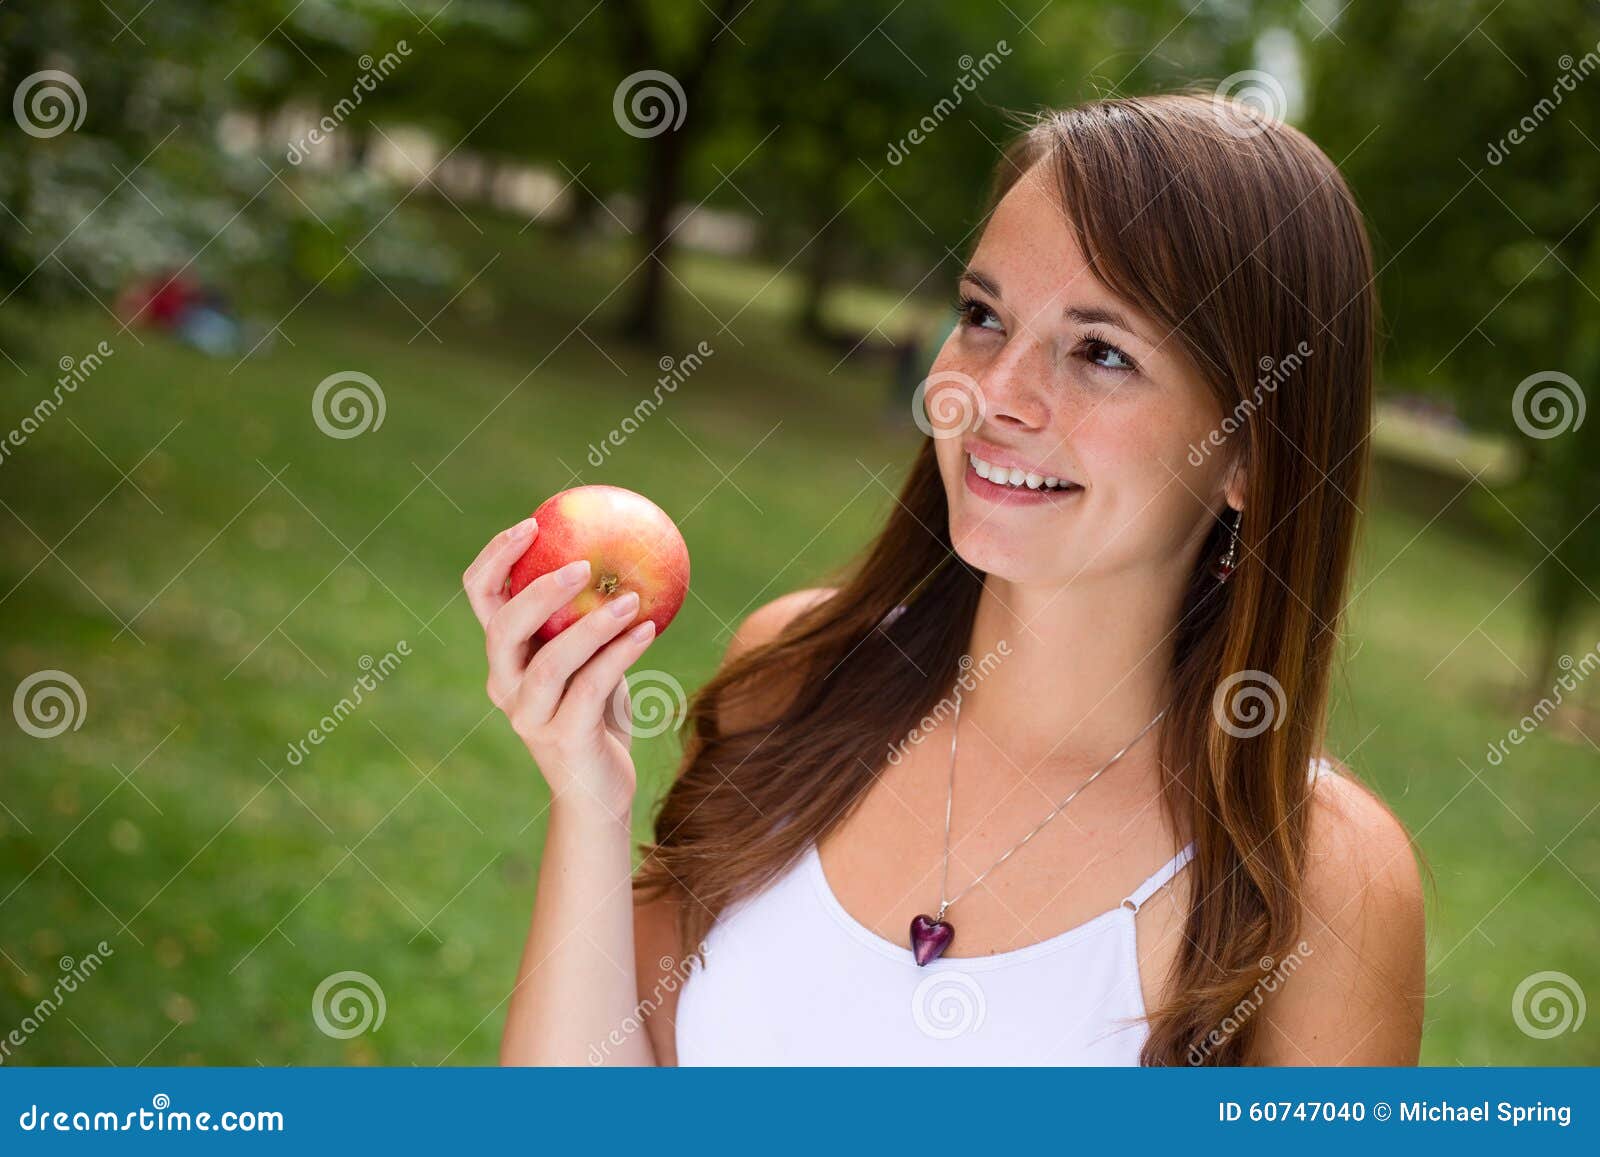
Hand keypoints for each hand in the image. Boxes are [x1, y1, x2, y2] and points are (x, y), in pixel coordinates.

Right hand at [463, 517, 657, 822]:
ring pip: (549, 662)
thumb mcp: (590, 657)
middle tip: (582, 564)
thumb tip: (622, 550)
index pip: (481, 596)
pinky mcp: (563, 738)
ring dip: (591, 626)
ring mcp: (529, 715)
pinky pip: (590, 688)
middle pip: (502, 627)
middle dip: (537, 589)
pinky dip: (620, 655)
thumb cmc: (596, 714)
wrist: (598, 790)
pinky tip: (649, 629)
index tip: (534, 523)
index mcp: (504, 655)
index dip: (496, 557)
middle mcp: (505, 684)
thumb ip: (588, 616)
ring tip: (630, 599)